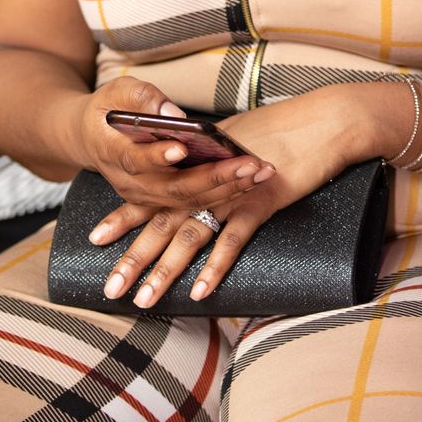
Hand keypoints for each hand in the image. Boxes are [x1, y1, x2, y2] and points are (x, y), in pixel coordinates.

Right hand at [65, 77, 274, 230]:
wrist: (90, 136)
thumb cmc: (108, 109)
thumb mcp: (119, 91)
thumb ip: (144, 98)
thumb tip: (175, 114)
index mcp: (115, 153)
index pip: (137, 159)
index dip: (159, 156)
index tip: (183, 147)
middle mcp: (131, 183)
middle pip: (175, 187)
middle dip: (216, 177)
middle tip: (248, 164)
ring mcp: (147, 197)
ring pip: (190, 200)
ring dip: (229, 188)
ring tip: (260, 171)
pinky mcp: (162, 201)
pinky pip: (196, 203)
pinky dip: (226, 193)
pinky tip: (252, 179)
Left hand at [95, 85, 363, 309]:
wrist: (326, 121)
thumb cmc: (289, 131)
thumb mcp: (242, 143)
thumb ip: (216, 164)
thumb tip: (201, 181)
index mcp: (201, 163)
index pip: (153, 191)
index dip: (124, 216)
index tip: (95, 239)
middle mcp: (209, 177)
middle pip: (161, 220)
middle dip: (134, 257)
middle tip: (109, 289)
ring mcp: (233, 191)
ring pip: (188, 234)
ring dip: (165, 270)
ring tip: (144, 300)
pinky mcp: (262, 201)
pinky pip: (233, 238)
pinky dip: (215, 266)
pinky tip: (199, 291)